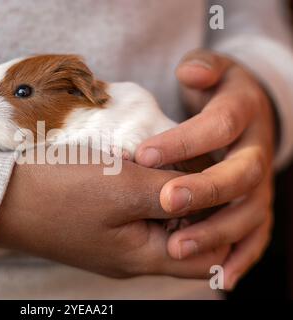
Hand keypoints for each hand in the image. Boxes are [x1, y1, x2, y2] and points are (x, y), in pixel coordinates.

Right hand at [0, 149, 227, 278]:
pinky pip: (134, 213)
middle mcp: (131, 257)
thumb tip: (209, 187)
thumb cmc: (58, 191)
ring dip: (166, 192)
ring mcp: (113, 242)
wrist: (1, 198)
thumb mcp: (122, 187)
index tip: (219, 181)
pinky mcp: (97, 226)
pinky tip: (135, 166)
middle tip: (190, 164)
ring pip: (159, 221)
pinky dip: (143, 191)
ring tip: (163, 161)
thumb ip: (172, 191)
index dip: (224, 220)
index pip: (209, 256)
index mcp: (142, 257)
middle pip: (185, 236)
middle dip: (195, 201)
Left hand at [135, 49, 274, 289]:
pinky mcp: (257, 208)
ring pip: (250, 213)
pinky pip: (256, 236)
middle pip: (241, 175)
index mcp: (245, 114)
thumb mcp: (212, 72)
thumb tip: (191, 71)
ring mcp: (261, 184)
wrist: (246, 113)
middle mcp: (258, 151)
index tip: (145, 155)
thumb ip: (202, 69)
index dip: (185, 141)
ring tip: (178, 249)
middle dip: (205, 190)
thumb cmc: (217, 95)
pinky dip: (240, 258)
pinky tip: (219, 277)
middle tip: (167, 202)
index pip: (220, 126)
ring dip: (216, 233)